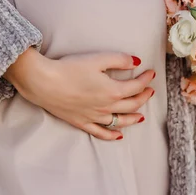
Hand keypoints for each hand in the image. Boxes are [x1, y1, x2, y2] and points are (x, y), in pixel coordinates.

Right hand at [3, 47, 155, 140]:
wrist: (44, 82)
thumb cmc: (70, 69)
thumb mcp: (98, 59)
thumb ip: (119, 60)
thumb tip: (136, 62)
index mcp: (112, 90)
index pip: (135, 86)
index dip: (146, 79)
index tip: (151, 73)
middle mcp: (106, 107)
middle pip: (131, 104)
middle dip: (143, 97)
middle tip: (149, 90)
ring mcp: (94, 116)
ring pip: (120, 121)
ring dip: (133, 118)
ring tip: (141, 115)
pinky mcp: (81, 122)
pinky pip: (101, 132)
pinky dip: (112, 135)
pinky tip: (119, 135)